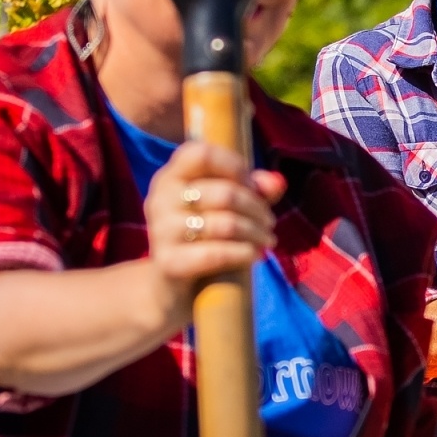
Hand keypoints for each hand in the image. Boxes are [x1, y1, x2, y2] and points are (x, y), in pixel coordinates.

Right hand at [143, 142, 284, 329]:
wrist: (171, 283)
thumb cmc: (205, 233)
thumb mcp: (229, 205)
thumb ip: (254, 188)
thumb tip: (277, 183)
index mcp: (171, 176)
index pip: (200, 153)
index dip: (234, 166)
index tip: (251, 185)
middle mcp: (160, 199)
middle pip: (224, 193)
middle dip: (257, 209)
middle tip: (269, 223)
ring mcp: (160, 231)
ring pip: (226, 224)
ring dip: (256, 233)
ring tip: (266, 240)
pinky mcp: (168, 262)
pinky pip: (215, 254)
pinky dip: (242, 253)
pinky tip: (253, 255)